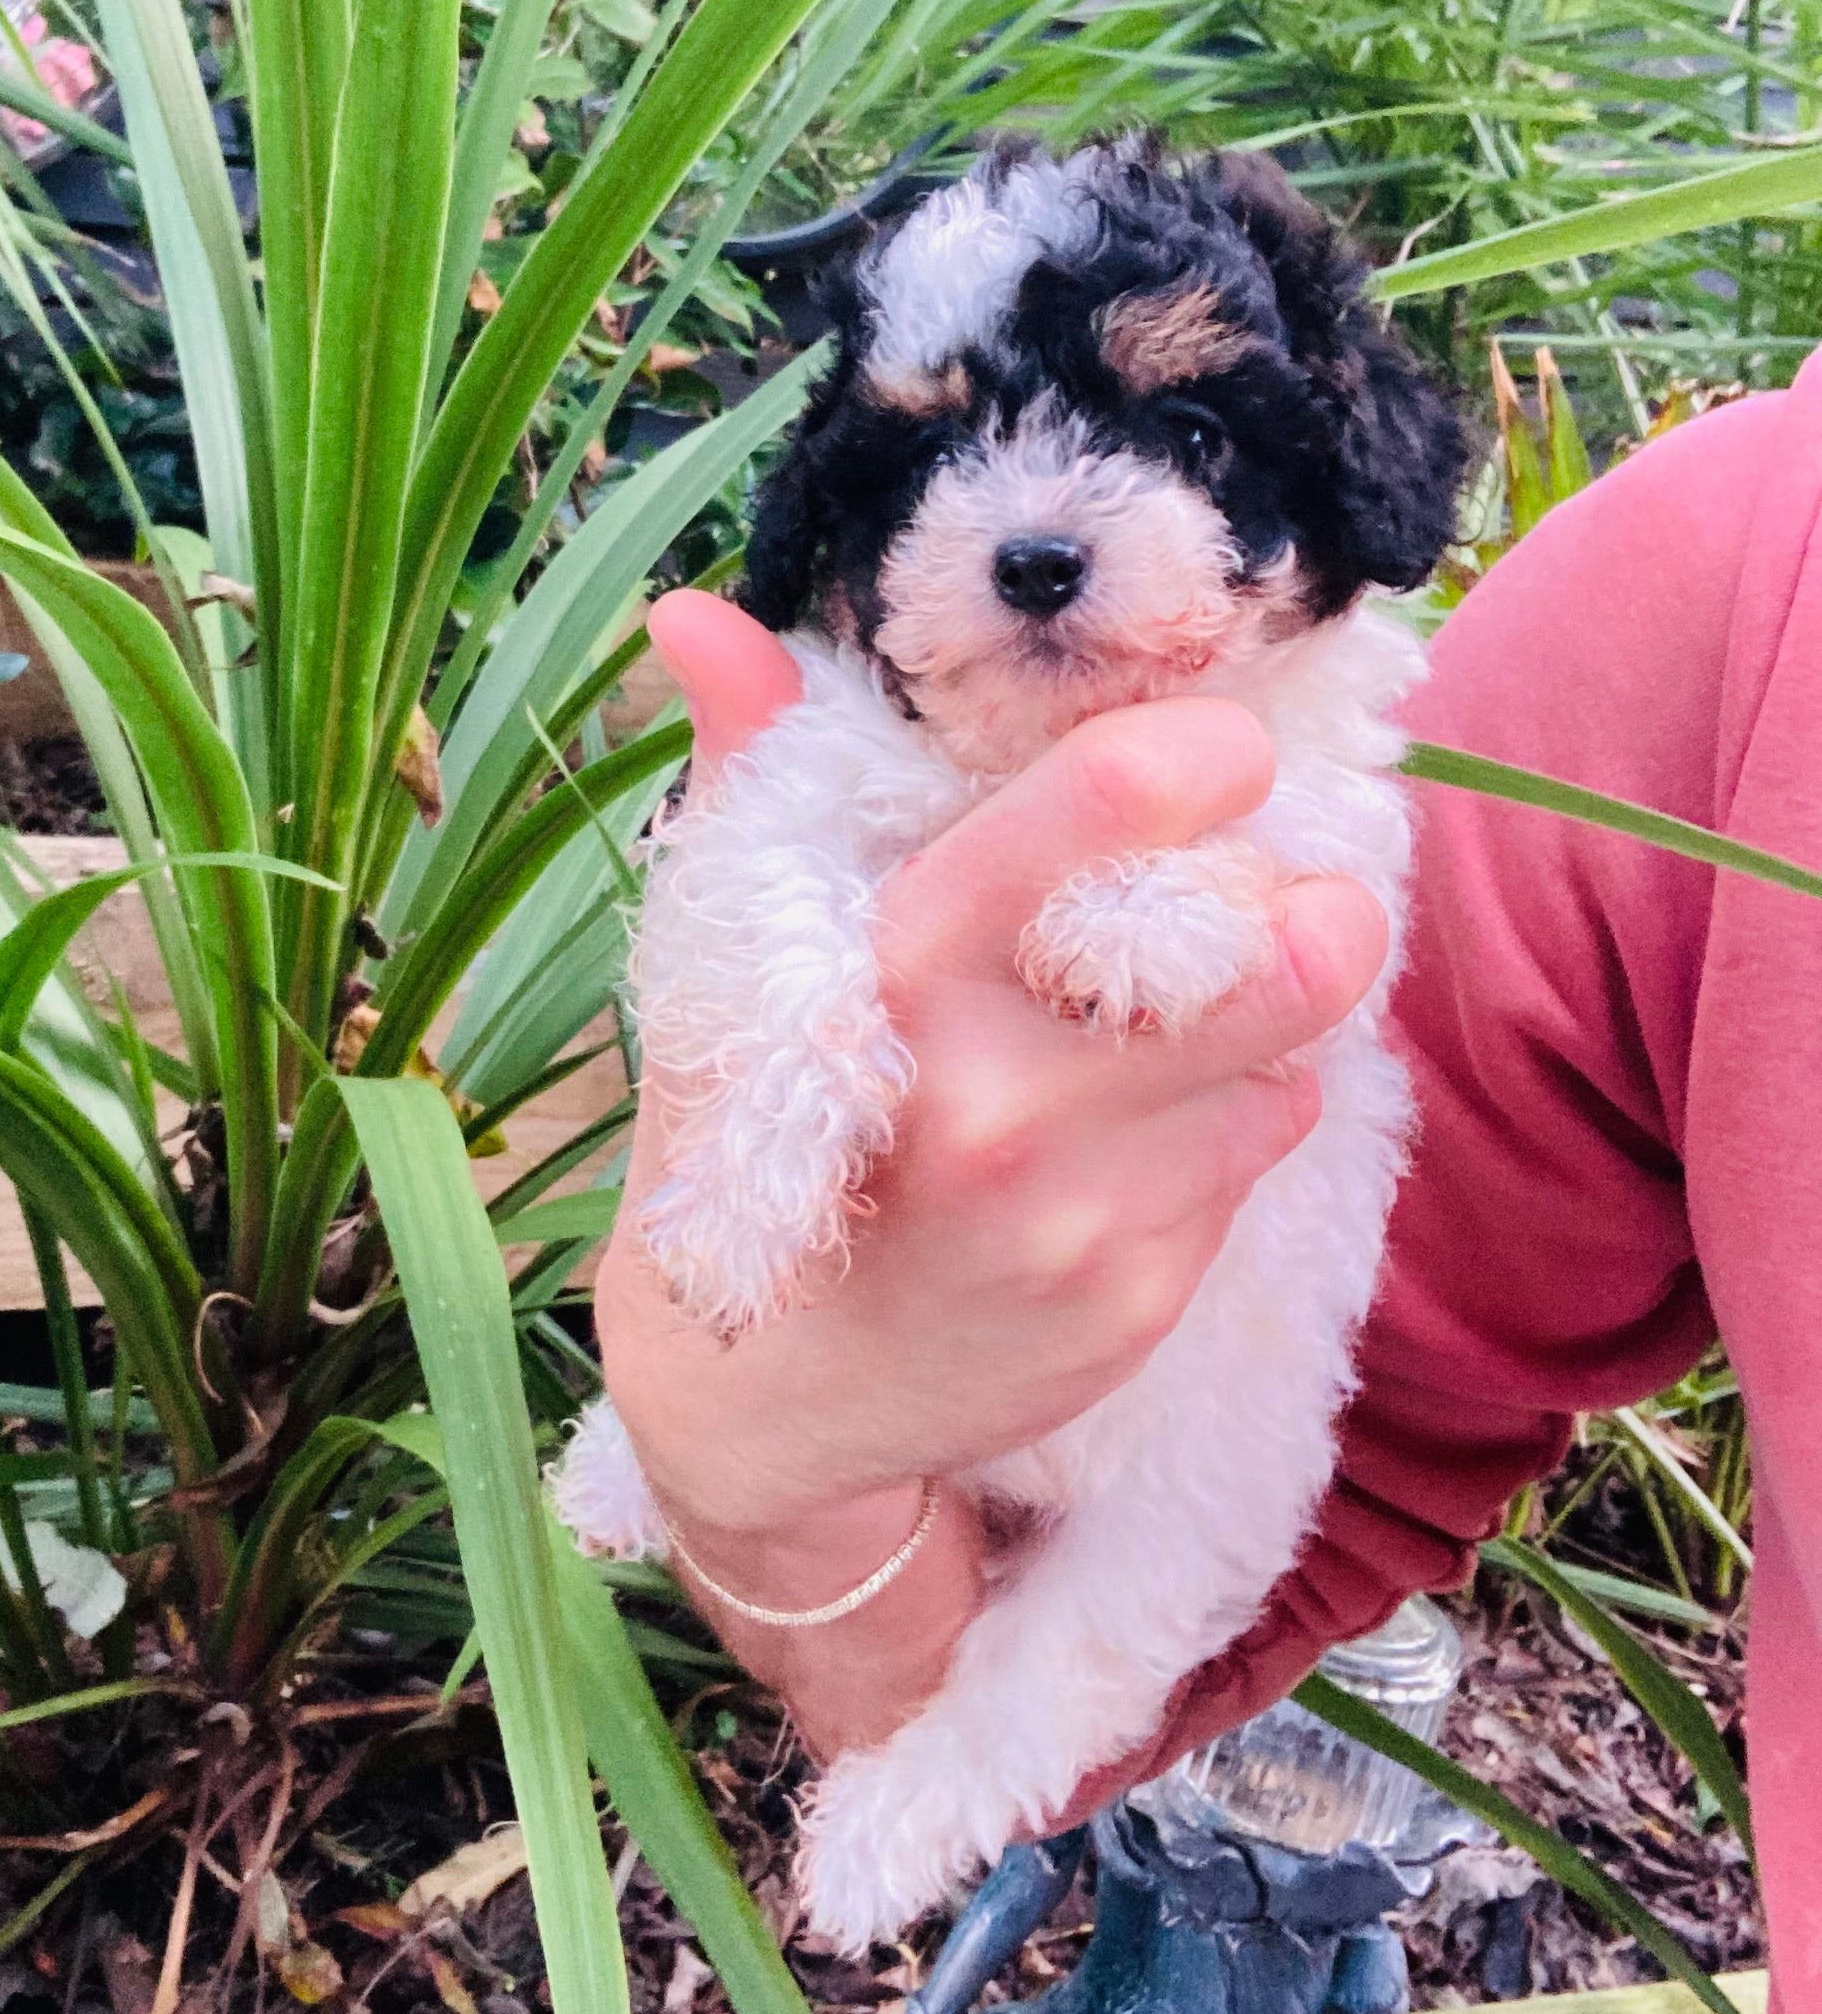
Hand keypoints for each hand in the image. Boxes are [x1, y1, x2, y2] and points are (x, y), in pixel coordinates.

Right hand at [591, 588, 1389, 1755]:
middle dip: (1317, 916)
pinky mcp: (1133, 1302)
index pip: (1081, 825)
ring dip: (1269, 1027)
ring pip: (1280, 1065)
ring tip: (1202, 1015)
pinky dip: (1231, 1128)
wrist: (767, 1400)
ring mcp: (1074, 1218)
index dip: (1190, 765)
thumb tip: (696, 613)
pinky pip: (1250, 1166)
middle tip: (1308, 894)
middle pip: (1261, 967)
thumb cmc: (753, 1136)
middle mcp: (993, 1103)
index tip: (1232, 751)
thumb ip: (753, 775)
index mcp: (895, 981)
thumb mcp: (732, 959)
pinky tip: (1145, 1133)